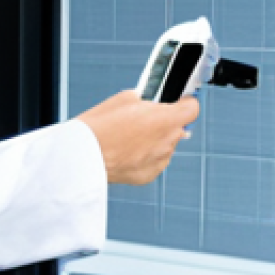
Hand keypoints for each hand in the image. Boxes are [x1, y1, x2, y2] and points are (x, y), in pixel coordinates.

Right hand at [77, 90, 199, 184]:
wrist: (82, 156)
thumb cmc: (100, 126)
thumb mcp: (125, 99)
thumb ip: (147, 100)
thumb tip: (150, 103)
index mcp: (165, 119)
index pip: (192, 109)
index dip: (186, 103)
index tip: (180, 102)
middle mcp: (167, 142)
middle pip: (177, 128)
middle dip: (163, 122)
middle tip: (141, 120)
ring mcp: (160, 161)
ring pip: (165, 145)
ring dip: (154, 140)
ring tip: (128, 138)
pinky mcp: (149, 175)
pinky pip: (154, 161)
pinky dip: (145, 156)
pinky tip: (125, 152)